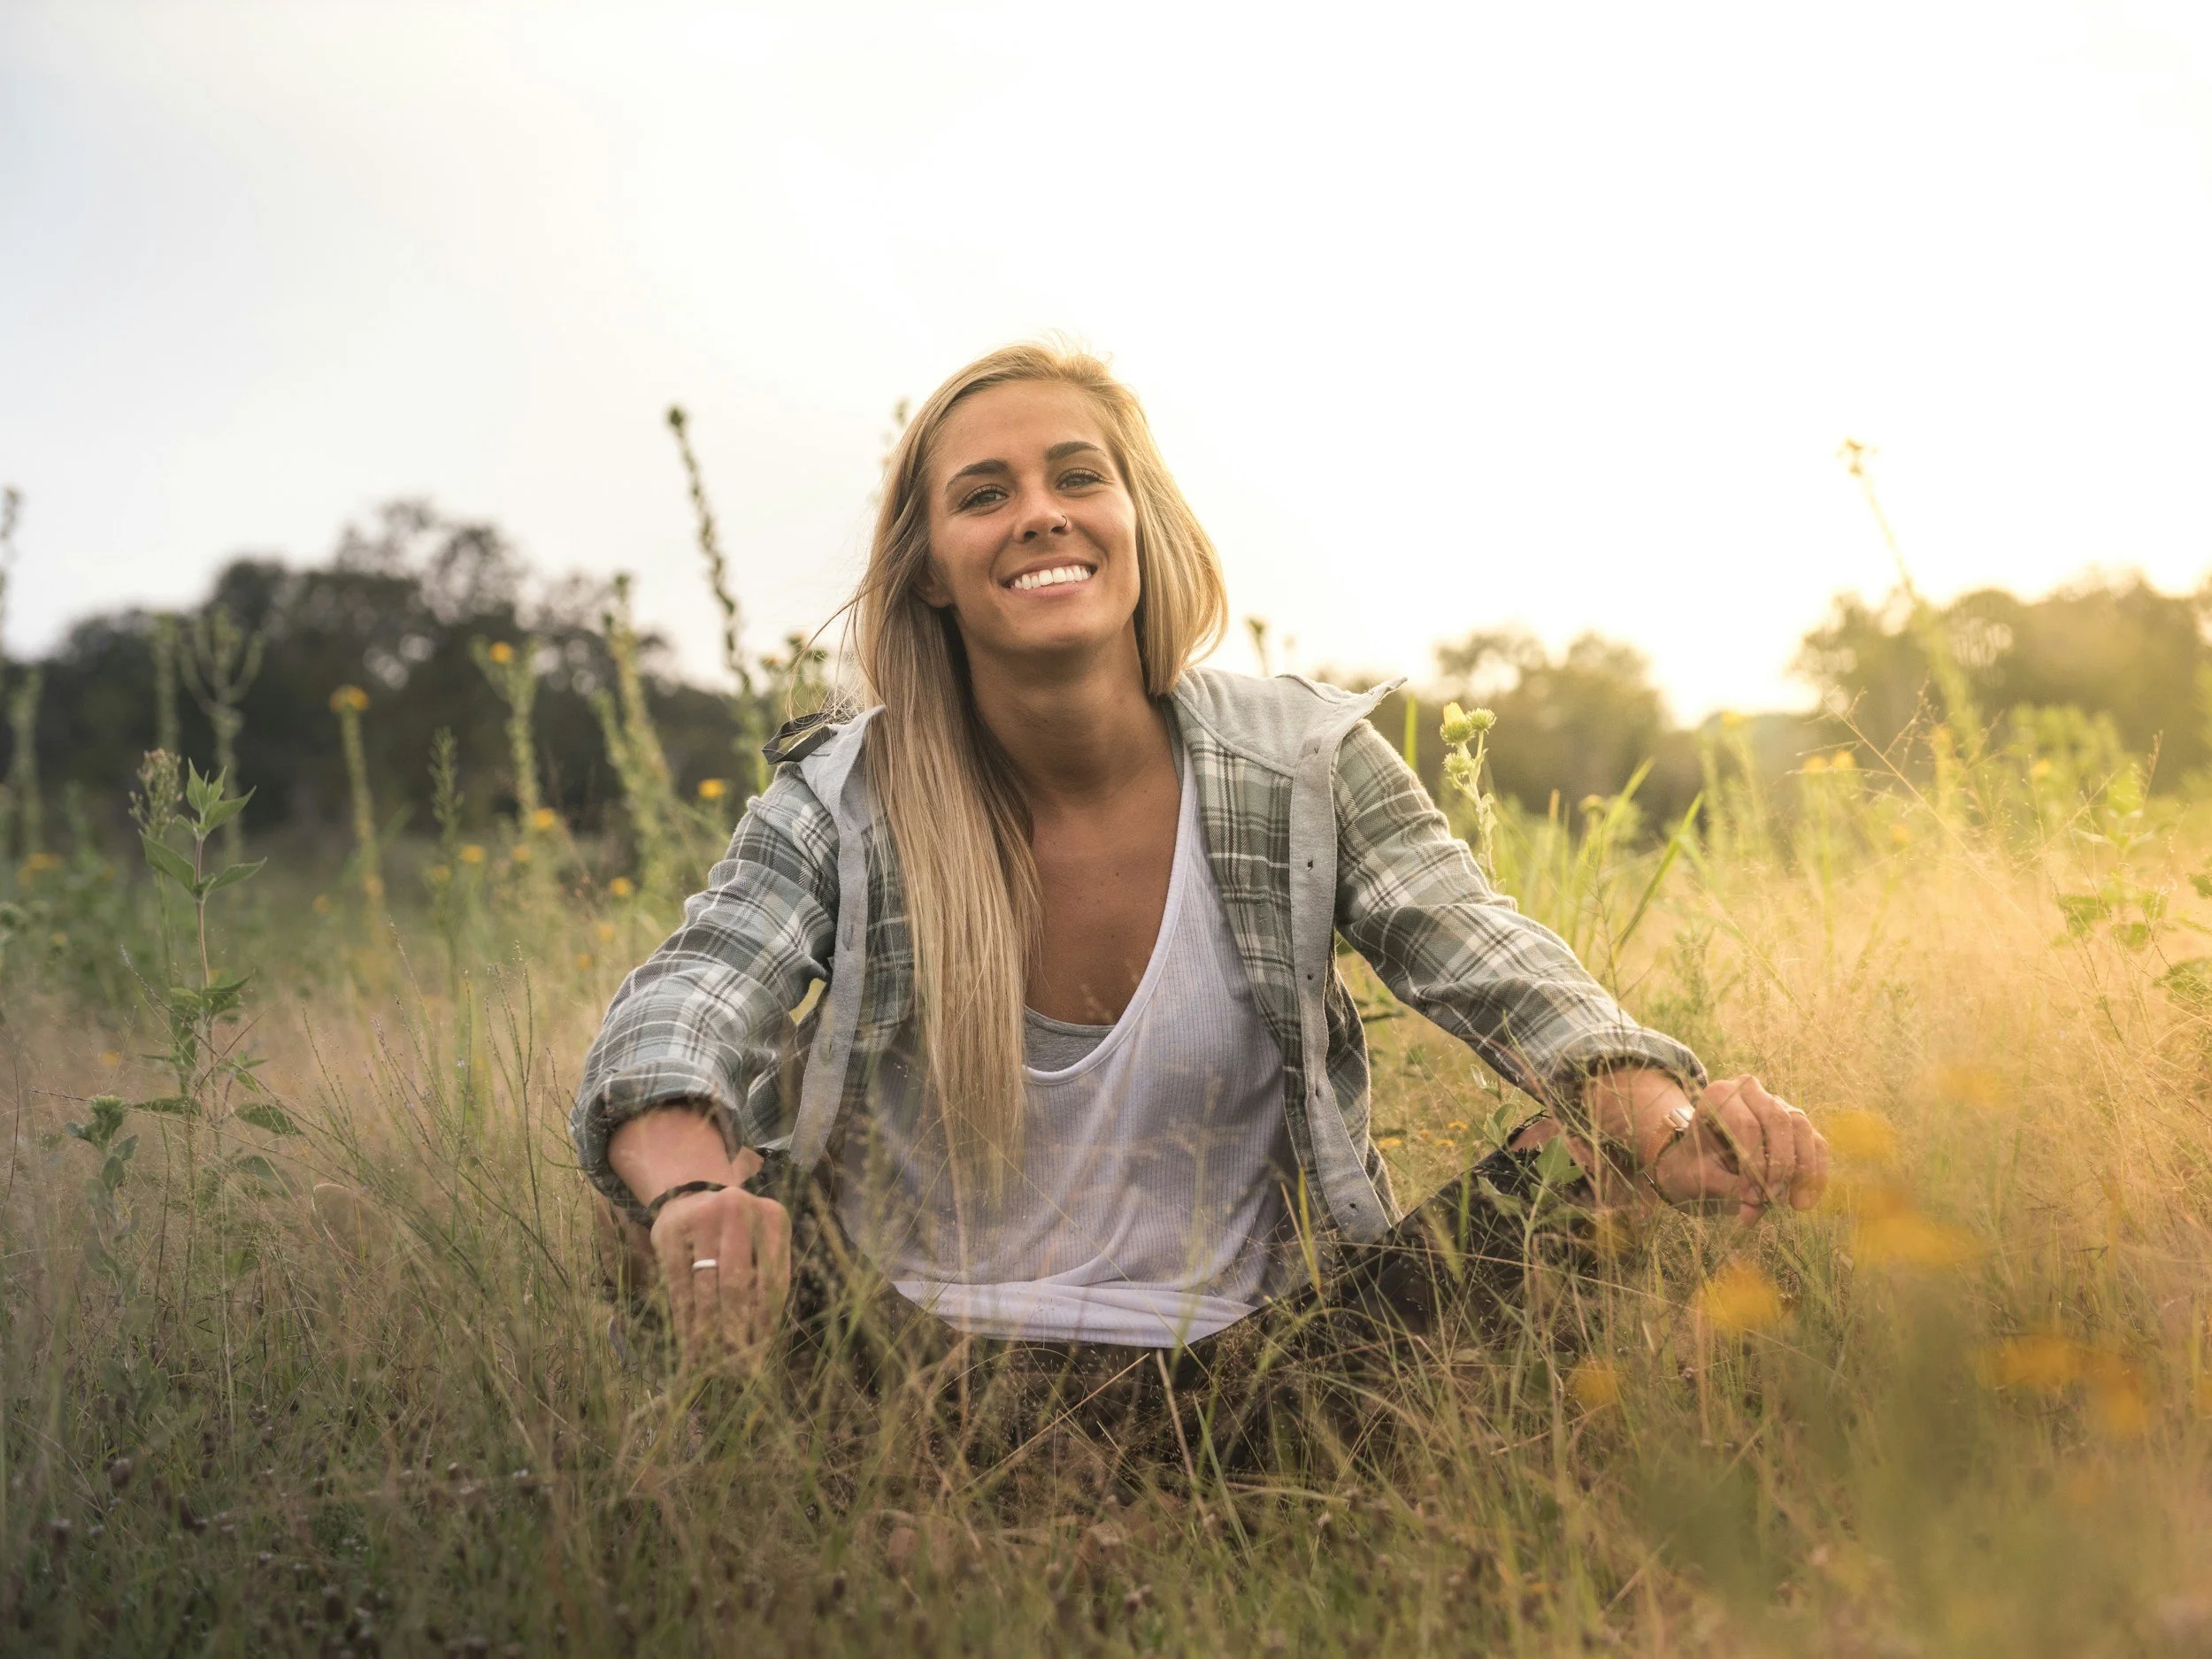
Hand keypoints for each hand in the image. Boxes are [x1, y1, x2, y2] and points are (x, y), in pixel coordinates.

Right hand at [651, 1155, 792, 1365]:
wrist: (692, 1198)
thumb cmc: (736, 1235)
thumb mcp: (761, 1247)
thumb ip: (765, 1284)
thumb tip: (759, 1348)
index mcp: (774, 1218)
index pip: (773, 1282)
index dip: (764, 1324)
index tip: (759, 1357)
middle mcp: (740, 1211)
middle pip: (737, 1287)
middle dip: (735, 1334)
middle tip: (735, 1370)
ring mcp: (702, 1219)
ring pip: (706, 1290)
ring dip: (709, 1335)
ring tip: (712, 1366)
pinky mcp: (670, 1234)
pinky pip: (679, 1288)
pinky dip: (686, 1323)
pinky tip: (690, 1346)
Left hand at [1578, 1069, 1828, 1219]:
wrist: (1698, 1162)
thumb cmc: (1696, 1166)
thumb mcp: (1701, 1177)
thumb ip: (1727, 1189)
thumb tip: (1754, 1207)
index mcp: (1719, 1095)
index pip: (1746, 1124)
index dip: (1754, 1163)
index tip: (1751, 1196)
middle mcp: (1749, 1091)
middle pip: (1779, 1120)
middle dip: (1780, 1164)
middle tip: (1773, 1199)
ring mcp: (1776, 1103)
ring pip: (1801, 1128)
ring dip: (1802, 1169)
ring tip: (1794, 1205)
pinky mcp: (1796, 1124)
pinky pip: (1816, 1143)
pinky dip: (1815, 1172)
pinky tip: (1806, 1201)